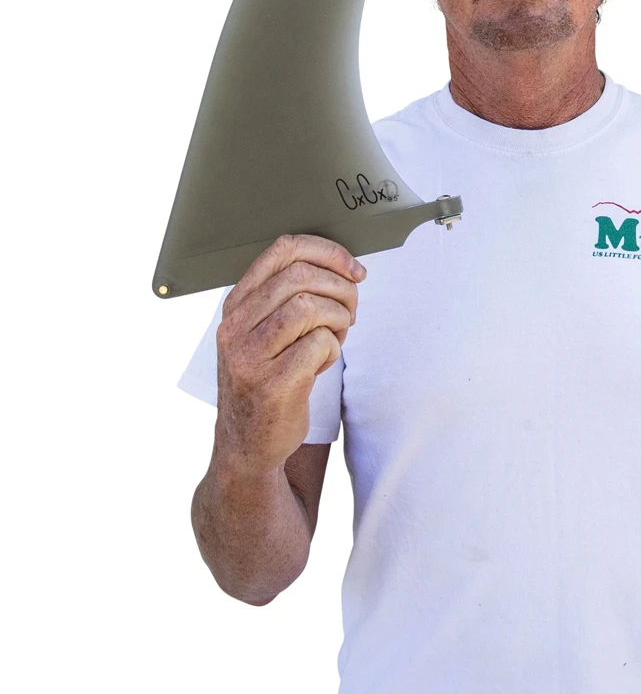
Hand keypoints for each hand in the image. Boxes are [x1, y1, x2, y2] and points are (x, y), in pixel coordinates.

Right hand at [213, 234, 366, 475]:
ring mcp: (249, 356)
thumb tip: (346, 267)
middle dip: (341, 289)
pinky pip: (319, 344)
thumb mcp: (264, 331)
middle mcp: (235, 326)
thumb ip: (290, 297)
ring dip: (338, 319)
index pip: (282, 250)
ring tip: (337, 336)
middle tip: (351, 310)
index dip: (328, 251)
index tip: (353, 268)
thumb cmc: (267, 379)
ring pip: (310, 307)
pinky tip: (323, 363)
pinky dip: (333, 349)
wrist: (247, 443)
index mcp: (237, 304)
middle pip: (301, 276)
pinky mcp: (271, 384)